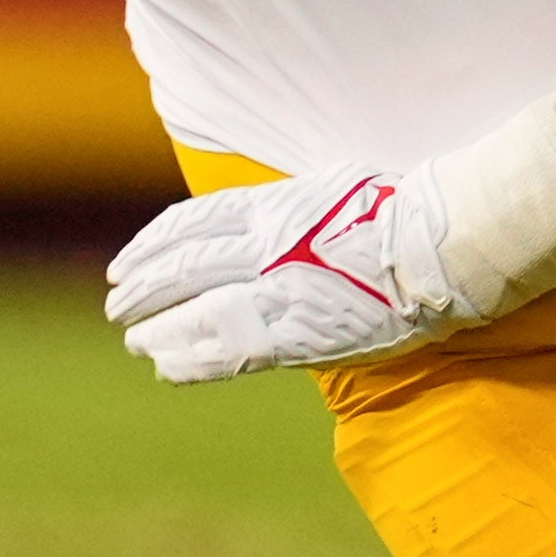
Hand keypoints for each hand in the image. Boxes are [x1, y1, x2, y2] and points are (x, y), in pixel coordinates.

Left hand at [104, 165, 473, 382]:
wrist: (439, 246)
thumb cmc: (399, 216)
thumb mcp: (329, 192)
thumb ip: (287, 212)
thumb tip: (262, 225)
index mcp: (272, 208)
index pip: (190, 224)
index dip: (150, 245)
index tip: (125, 263)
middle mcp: (262, 245)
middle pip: (181, 265)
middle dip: (141, 287)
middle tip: (116, 304)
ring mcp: (275, 290)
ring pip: (192, 308)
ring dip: (156, 327)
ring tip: (135, 339)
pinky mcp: (293, 334)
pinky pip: (224, 348)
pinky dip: (187, 357)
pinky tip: (166, 364)